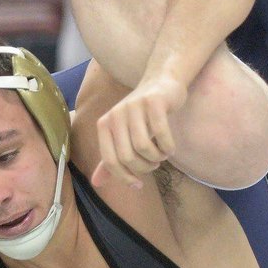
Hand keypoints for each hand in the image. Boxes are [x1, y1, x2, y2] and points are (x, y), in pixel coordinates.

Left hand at [92, 74, 186, 189]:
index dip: (124, 177)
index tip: (138, 184)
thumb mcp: (122, 136)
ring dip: (157, 158)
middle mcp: (115, 114)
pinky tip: (170, 148)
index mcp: (104, 125)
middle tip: (154, 164)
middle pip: (127, 157)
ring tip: (162, 155)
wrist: (161, 83)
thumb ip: (110, 159)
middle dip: (144, 168)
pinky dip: (167, 147)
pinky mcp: (153, 102)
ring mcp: (134, 106)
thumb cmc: (141, 116)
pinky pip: (160, 134)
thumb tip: (96, 183)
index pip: (110, 161)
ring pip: (143, 147)